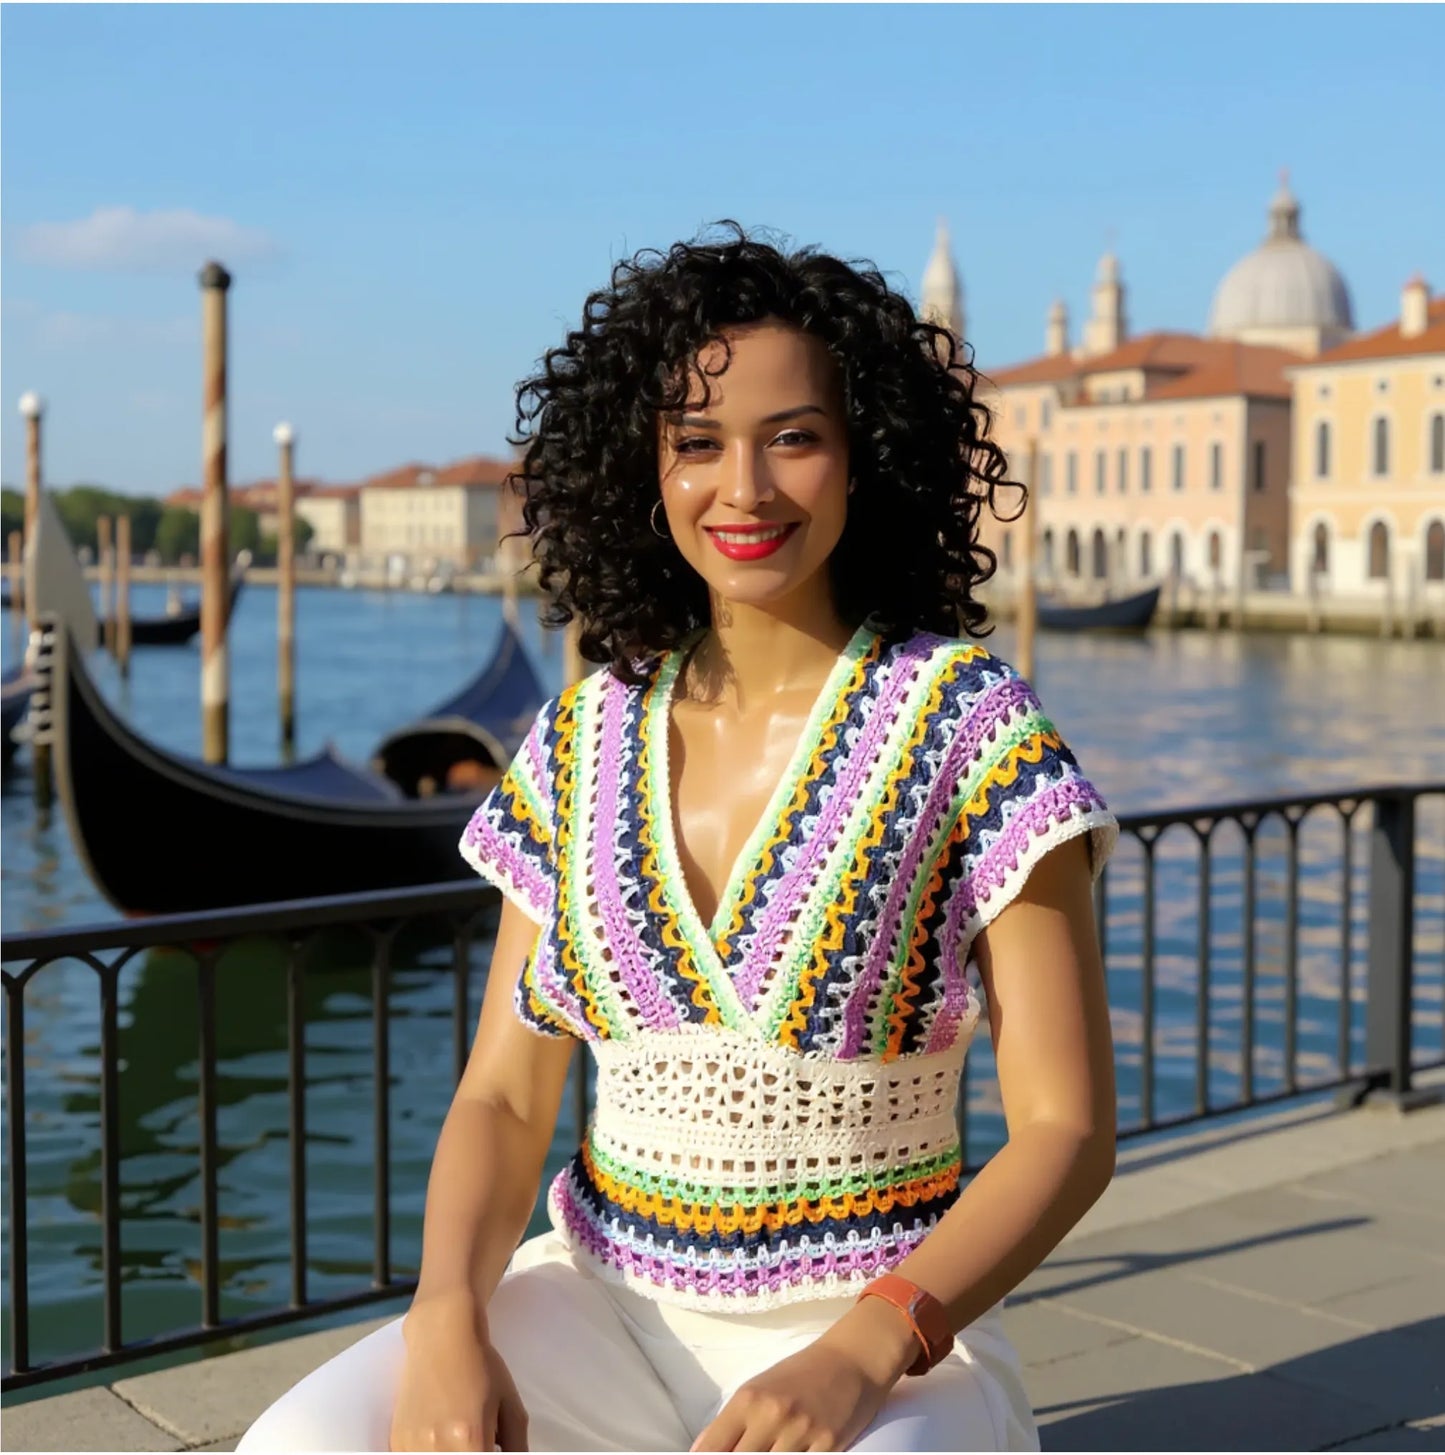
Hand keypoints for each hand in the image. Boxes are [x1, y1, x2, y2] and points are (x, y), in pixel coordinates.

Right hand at [390, 1292, 529, 1451]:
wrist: (441, 1335)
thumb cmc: (481, 1366)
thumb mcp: (511, 1405)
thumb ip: (517, 1447)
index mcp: (470, 1439)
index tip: (491, 1446)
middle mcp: (437, 1447)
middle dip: (473, 1452)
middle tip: (479, 1438)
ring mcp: (412, 1446)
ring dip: (452, 1452)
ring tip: (459, 1434)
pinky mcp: (397, 1441)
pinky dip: (432, 1451)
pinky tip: (441, 1433)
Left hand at [689, 1297, 918, 1451]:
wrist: (850, 1361)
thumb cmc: (800, 1375)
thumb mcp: (759, 1388)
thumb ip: (731, 1422)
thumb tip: (701, 1452)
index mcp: (748, 1399)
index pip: (712, 1448)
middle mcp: (770, 1415)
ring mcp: (800, 1433)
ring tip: (767, 1454)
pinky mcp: (828, 1447)